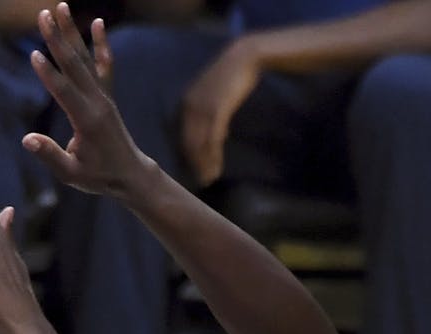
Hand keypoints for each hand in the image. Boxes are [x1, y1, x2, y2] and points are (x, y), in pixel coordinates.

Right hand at [24, 5, 152, 199]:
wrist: (130, 174)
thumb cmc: (98, 177)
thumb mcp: (71, 174)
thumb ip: (50, 156)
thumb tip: (27, 140)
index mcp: (86, 121)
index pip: (63, 92)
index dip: (48, 74)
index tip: (35, 53)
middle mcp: (97, 102)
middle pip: (74, 65)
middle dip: (57, 38)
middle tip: (43, 14)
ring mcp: (103, 97)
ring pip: (86, 58)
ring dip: (72, 32)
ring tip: (60, 7)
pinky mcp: (107, 96)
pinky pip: (104, 65)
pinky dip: (101, 43)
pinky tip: (97, 22)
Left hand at [181, 38, 260, 186]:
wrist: (245, 56)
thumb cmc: (234, 76)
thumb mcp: (218, 97)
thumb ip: (213, 115)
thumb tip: (218, 136)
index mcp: (187, 104)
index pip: (184, 136)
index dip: (189, 156)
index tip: (195, 170)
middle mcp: (190, 107)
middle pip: (189, 143)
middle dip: (195, 164)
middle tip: (202, 181)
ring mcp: (203, 108)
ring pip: (200, 144)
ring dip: (205, 164)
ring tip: (210, 178)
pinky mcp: (217, 109)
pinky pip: (212, 138)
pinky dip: (213, 155)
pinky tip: (216, 166)